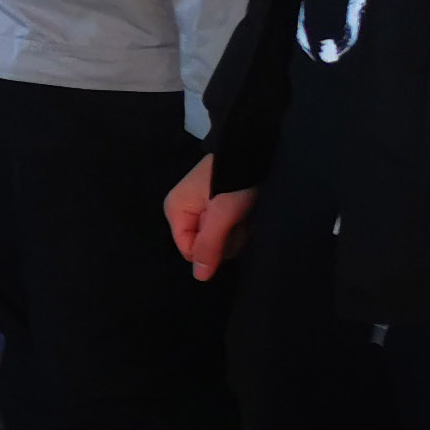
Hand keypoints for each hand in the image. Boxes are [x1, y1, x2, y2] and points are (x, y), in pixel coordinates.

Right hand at [163, 154, 256, 281]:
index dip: (212, 248)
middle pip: (204, 248)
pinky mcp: (216, 209)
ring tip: (245, 211)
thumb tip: (199, 277)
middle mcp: (185, 213)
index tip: (227, 230)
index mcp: (176, 211)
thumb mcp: (222, 213)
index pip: (190, 251)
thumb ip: (209, 244)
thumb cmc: (235, 179)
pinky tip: (246, 211)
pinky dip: (240, 225)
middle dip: (227, 239)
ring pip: (219, 242)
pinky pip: (226, 231)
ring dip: (237, 232)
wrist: (254, 151)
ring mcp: (201, 211)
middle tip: (238, 218)